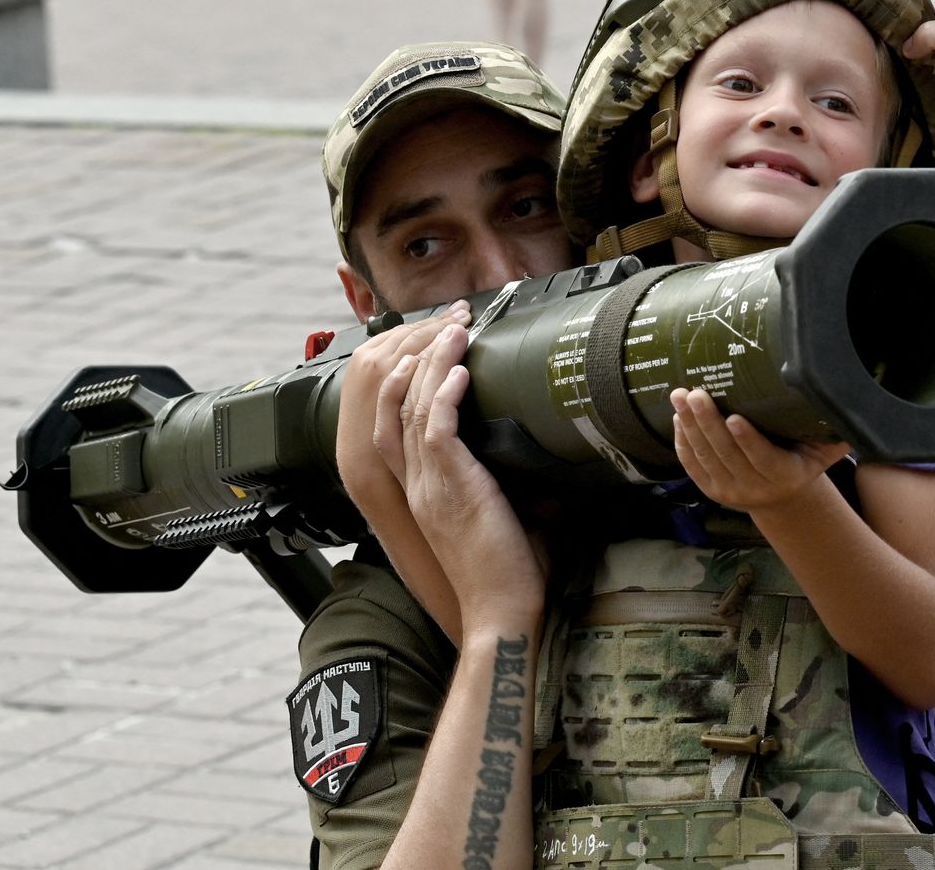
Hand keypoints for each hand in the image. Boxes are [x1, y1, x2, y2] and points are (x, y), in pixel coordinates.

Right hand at [376, 324, 546, 625]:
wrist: (502, 613)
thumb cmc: (509, 573)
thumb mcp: (500, 517)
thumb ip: (505, 483)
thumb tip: (537, 458)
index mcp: (423, 489)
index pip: (396, 423)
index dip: (408, 380)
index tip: (433, 347)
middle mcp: (417, 483)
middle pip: (398, 403)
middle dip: (420, 355)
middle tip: (447, 320)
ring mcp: (430, 485)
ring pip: (415, 407)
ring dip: (434, 362)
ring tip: (454, 328)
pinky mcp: (452, 488)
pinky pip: (437, 429)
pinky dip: (446, 395)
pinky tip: (460, 370)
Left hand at [670, 387, 848, 512]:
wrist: (783, 497)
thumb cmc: (805, 461)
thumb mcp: (823, 451)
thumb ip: (834, 432)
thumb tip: (846, 399)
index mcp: (785, 476)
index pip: (763, 459)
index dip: (747, 441)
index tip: (733, 417)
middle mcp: (755, 488)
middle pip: (727, 455)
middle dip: (708, 423)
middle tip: (695, 394)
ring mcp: (730, 492)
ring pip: (706, 459)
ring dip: (690, 427)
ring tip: (680, 397)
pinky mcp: (711, 491)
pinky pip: (693, 466)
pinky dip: (683, 442)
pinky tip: (678, 418)